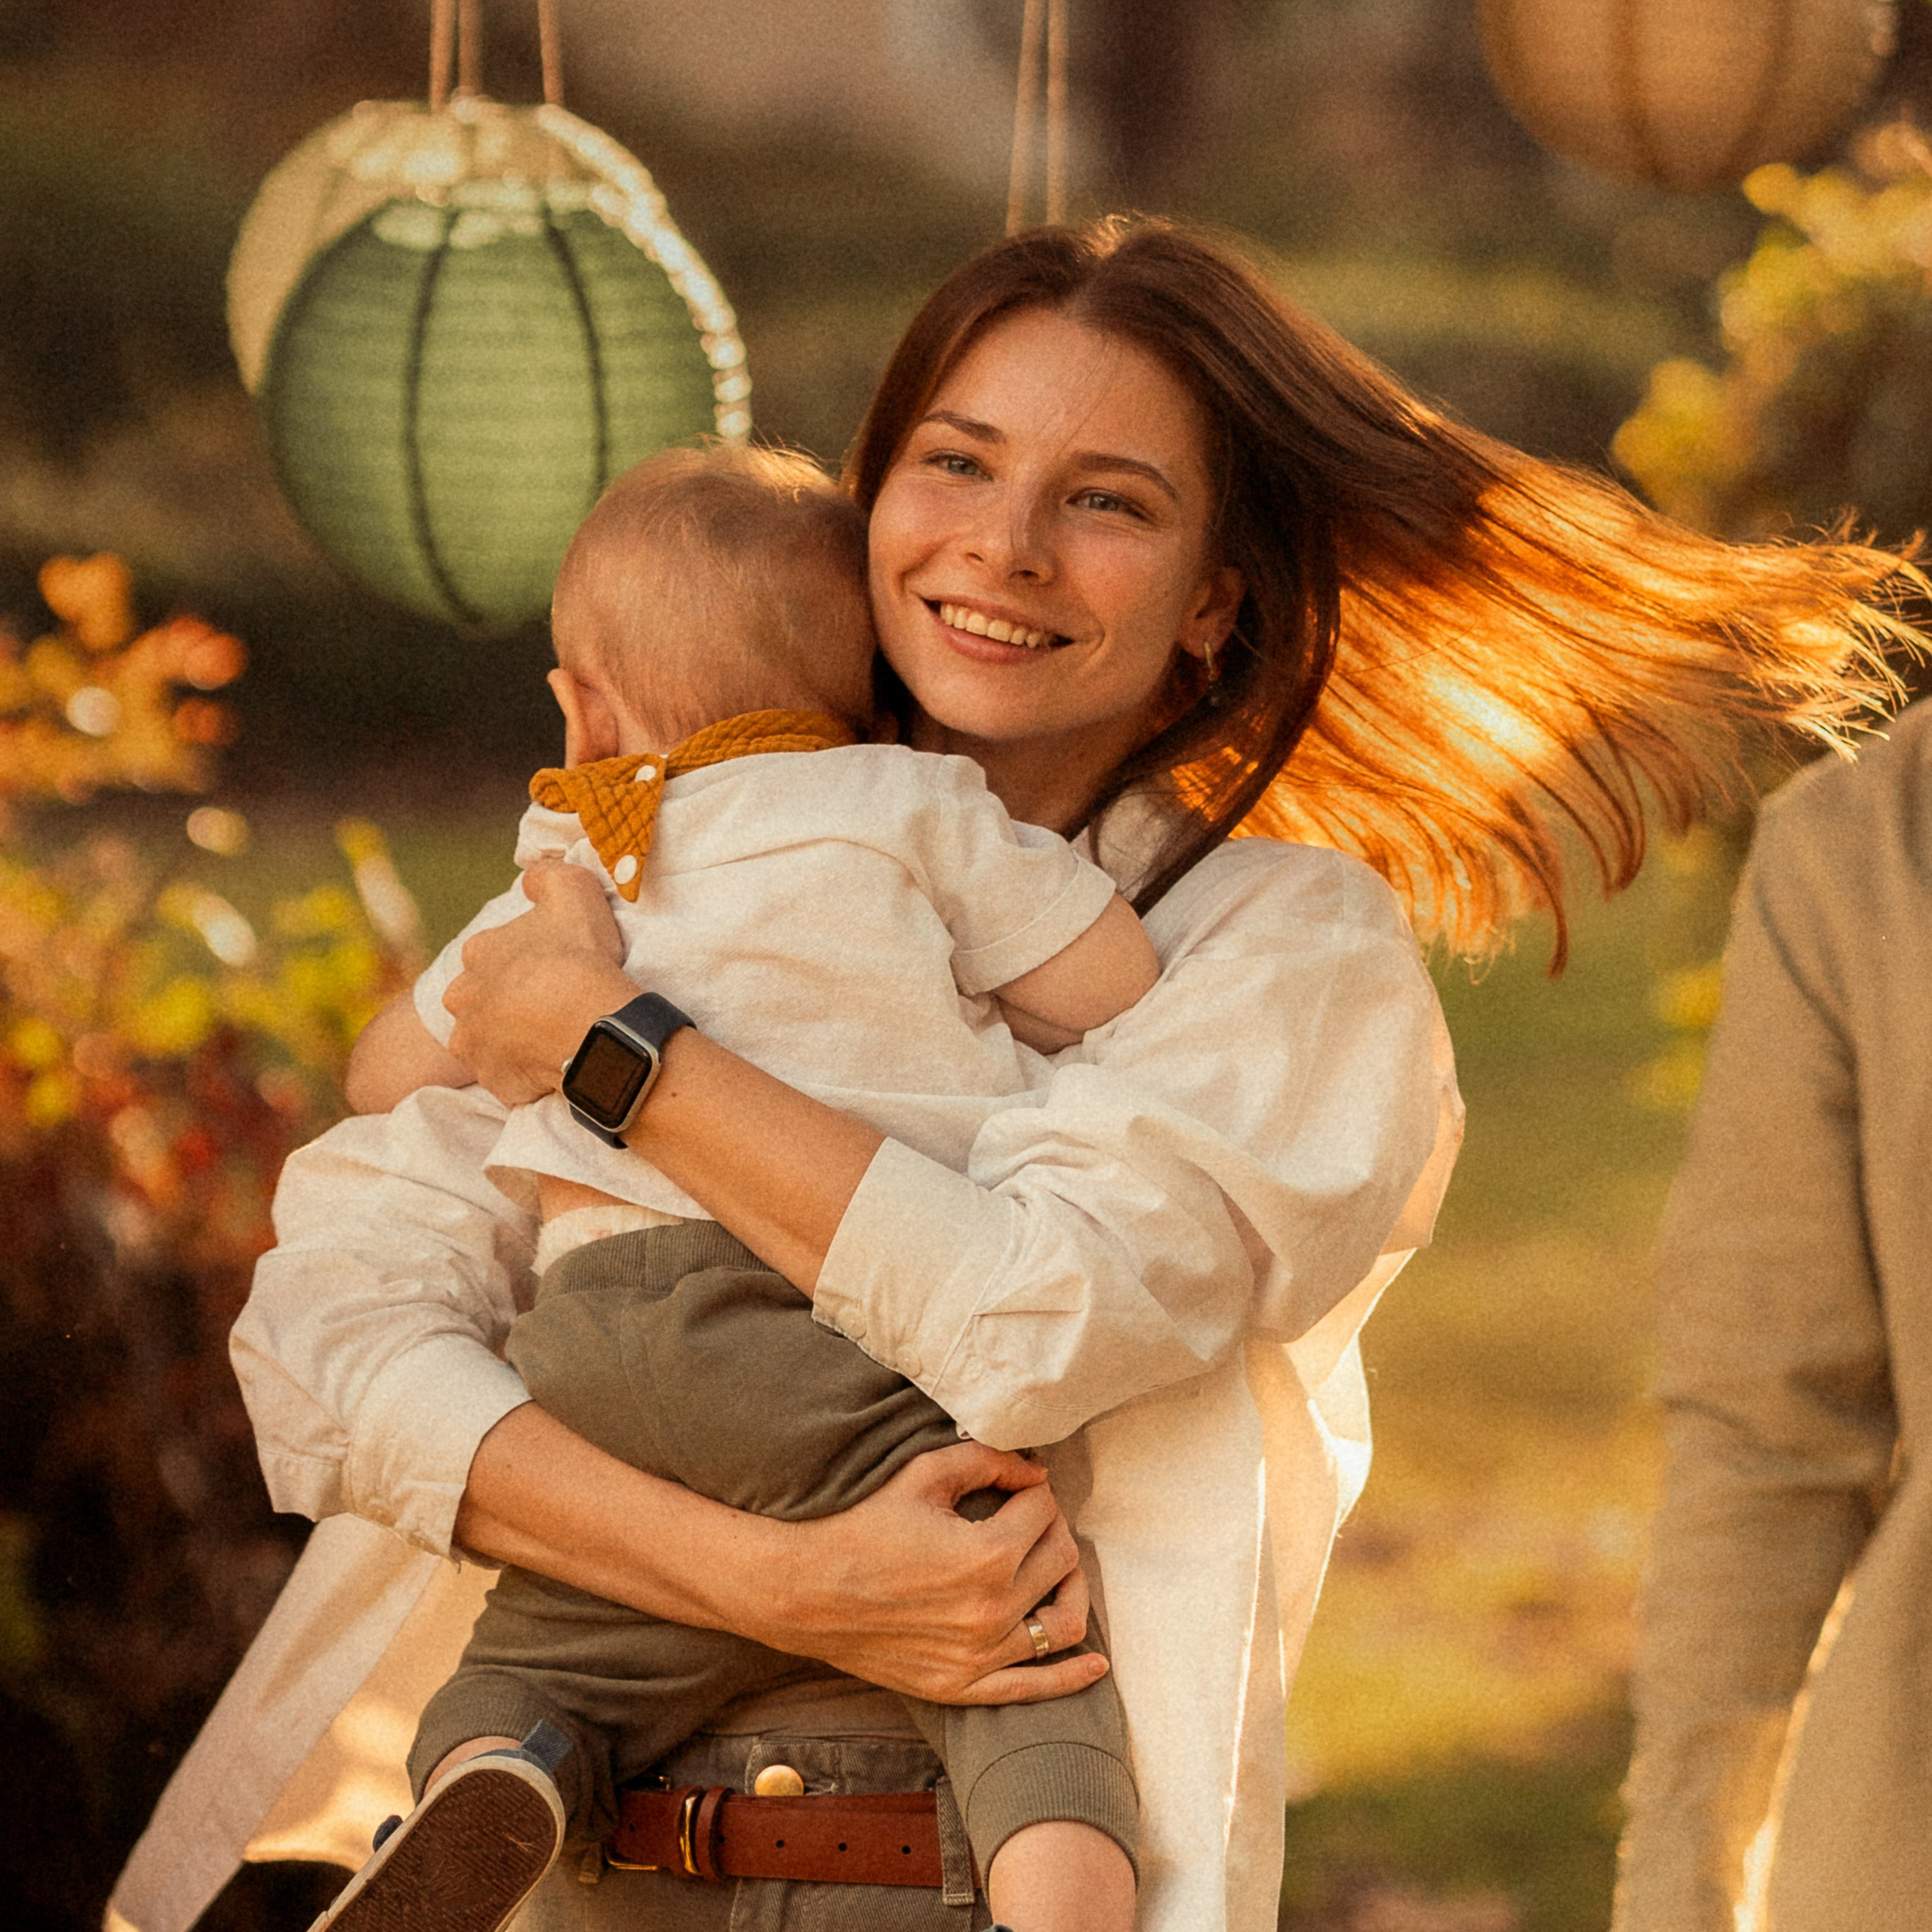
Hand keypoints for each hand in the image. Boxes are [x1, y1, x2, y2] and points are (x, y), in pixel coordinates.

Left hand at [443, 860, 635, 1104]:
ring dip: (514, 1040)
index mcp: (477, 953)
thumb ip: (546, 876)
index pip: (494, 954)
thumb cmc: (580, 958)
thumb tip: (530, 879)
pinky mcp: (494, 1081)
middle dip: (509, 1003)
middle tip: (551, 1005)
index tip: (554, 969)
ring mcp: (475, 1045)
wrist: (591, 1026)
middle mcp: (463, 1000)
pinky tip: (556, 1062)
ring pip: (492, 1041)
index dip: (527, 961)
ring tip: (553, 1037)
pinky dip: (528, 1074)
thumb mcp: (571, 891)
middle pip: (484, 1000)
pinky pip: (510, 1078)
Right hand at [752, 1443, 1105, 1705]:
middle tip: (1025, 1516)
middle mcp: (992, 1612)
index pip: (1043, 1509)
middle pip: (1061, 1558)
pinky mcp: (961, 1687)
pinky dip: (1072, 1677)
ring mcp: (979, 1657)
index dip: (1031, 1488)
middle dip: (1051, 1527)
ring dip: (1070, 1587)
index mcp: (986, 1555)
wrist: (801, 1589)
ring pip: (1063, 1622)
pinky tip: (1096, 1664)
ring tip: (1057, 1567)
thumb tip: (1036, 1470)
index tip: (1012, 1485)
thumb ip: (989, 1461)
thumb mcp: (923, 1474)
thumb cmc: (859, 1523)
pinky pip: (1034, 1688)